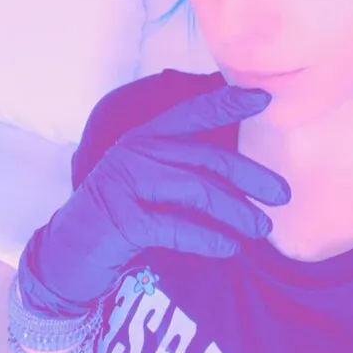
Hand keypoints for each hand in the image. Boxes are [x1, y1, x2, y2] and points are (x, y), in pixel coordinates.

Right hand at [20, 84, 289, 313]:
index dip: (228, 103)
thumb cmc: (122, 217)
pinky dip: (208, 239)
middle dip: (251, 176)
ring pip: (197, 192)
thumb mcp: (151, 184)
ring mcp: (126, 185)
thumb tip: (245, 173)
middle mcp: (135, 153)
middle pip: (206, 158)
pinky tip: (229, 248)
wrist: (69, 254)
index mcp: (145, 138)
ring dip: (237, 212)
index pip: (191, 114)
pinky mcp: (123, 221)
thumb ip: (186, 170)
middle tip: (283, 195)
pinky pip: (177, 227)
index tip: (264, 98)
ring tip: (261, 228)